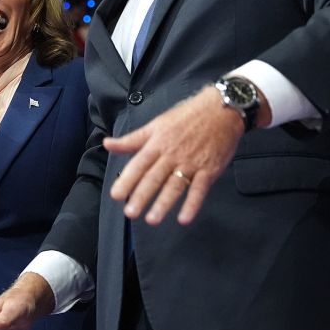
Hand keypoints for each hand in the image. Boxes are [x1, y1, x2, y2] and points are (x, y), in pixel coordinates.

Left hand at [104, 86, 242, 225]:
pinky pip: (200, 189)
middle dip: (142, 195)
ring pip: (175, 185)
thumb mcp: (157, 124)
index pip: (140, 163)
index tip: (116, 195)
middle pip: (155, 177)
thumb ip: (132, 139)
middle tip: (130, 213)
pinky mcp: (209, 169)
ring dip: (163, 203)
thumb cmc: (187, 116)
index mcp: (158, 142)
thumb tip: (107, 144)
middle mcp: (173, 154)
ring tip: (152, 220)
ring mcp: (192, 162)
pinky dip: (192, 204)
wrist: (222, 109)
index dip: (127, 179)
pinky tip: (184, 218)